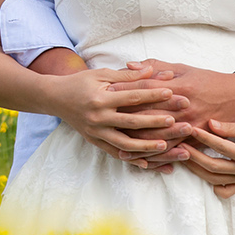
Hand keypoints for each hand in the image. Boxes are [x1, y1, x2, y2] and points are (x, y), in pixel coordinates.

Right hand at [36, 65, 188, 158]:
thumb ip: (128, 75)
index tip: (174, 94)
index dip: (154, 95)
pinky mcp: (94, 141)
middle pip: (133, 122)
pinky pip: (115, 154)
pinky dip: (131, 160)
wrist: (54, 98)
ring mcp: (95, 132)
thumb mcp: (102, 74)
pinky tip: (148, 164)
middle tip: (180, 123)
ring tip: (166, 146)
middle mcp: (98, 117)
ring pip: (125, 144)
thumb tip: (153, 69)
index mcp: (101, 98)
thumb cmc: (80, 82)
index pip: (133, 97)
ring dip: (146, 147)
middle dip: (158, 122)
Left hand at [179, 118, 234, 198]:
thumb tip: (208, 124)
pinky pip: (225, 190)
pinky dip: (213, 184)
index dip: (204, 137)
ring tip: (184, 158)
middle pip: (213, 167)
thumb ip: (229, 128)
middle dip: (194, 156)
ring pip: (215, 180)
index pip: (221, 147)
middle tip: (180, 145)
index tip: (190, 128)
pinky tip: (202, 172)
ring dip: (197, 170)